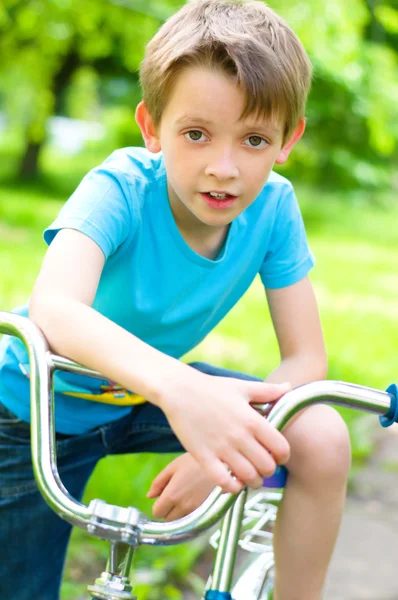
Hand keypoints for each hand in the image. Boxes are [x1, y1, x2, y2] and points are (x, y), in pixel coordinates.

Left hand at [147, 453, 215, 520]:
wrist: (223, 463)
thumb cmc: (196, 461)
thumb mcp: (174, 466)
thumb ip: (159, 482)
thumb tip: (149, 496)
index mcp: (172, 494)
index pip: (157, 512)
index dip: (158, 505)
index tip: (164, 497)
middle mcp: (183, 506)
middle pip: (168, 520)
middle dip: (168, 510)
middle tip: (175, 495)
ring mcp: (195, 510)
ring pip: (180, 521)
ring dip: (179, 513)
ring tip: (186, 496)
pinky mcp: (206, 512)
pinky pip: (192, 519)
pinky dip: (190, 513)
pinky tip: (195, 498)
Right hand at [160, 371, 290, 493]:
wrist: (179, 391)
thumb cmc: (212, 388)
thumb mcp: (242, 387)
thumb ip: (267, 391)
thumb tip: (289, 387)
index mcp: (253, 420)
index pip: (281, 449)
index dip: (283, 456)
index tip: (276, 455)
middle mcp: (240, 436)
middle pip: (267, 467)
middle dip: (268, 470)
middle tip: (262, 466)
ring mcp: (222, 449)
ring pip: (249, 477)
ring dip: (253, 481)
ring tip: (249, 475)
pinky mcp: (204, 457)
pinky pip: (224, 483)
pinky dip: (232, 487)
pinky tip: (232, 481)